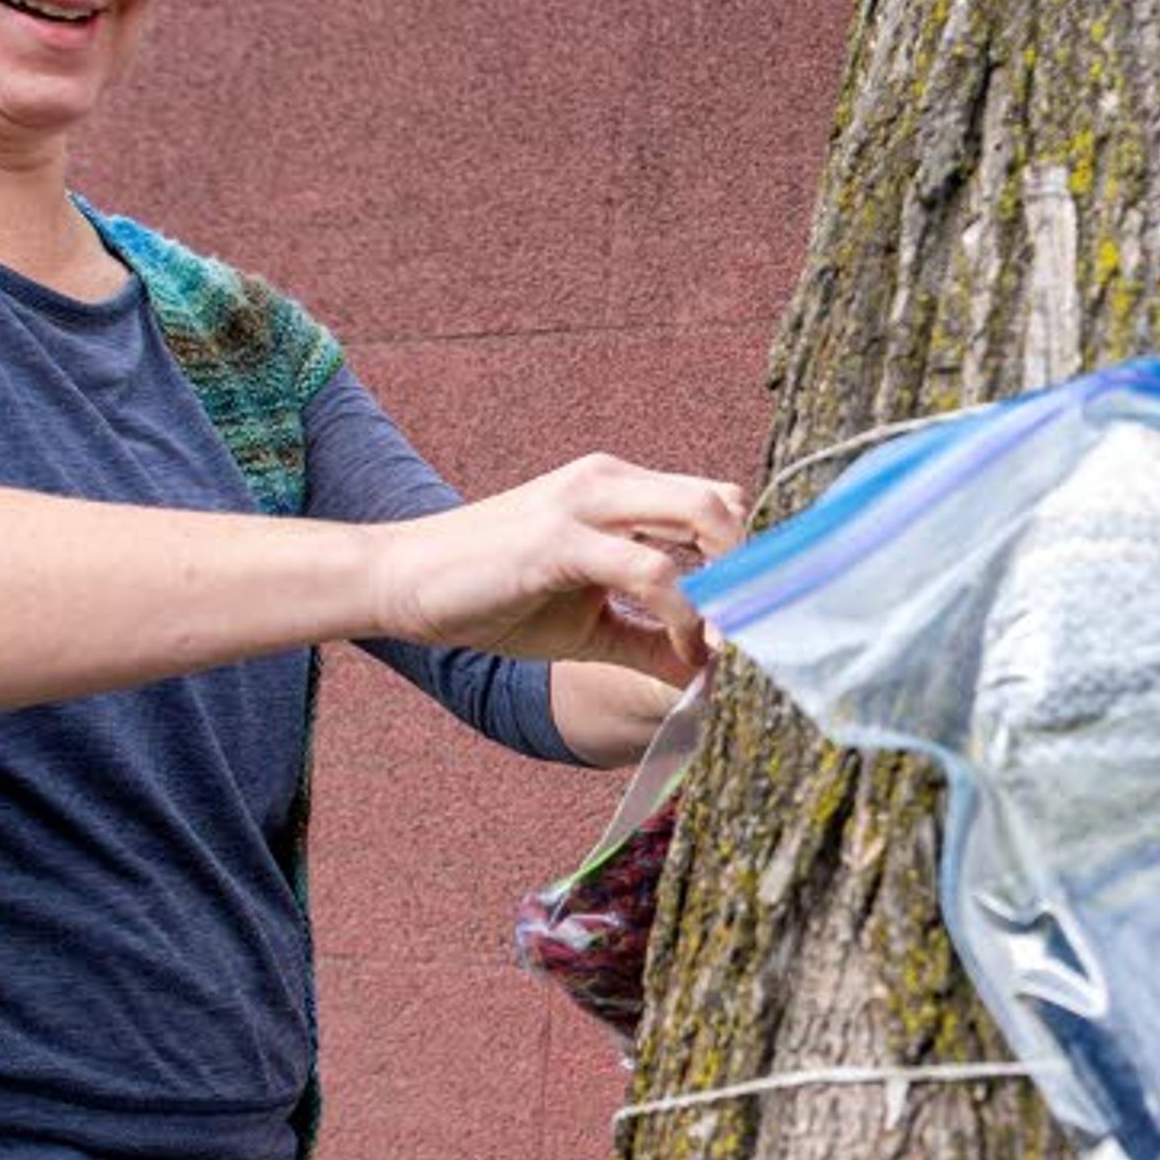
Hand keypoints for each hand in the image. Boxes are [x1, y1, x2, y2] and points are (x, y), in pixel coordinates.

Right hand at [368, 454, 749, 684]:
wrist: (402, 582)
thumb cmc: (494, 597)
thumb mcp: (589, 624)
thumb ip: (651, 640)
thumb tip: (709, 678)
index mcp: (620, 489)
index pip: (715, 501)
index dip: (747, 559)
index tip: (756, 620)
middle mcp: (610, 480)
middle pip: (722, 498)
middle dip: (755, 566)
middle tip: (757, 630)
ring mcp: (585, 503)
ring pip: (702, 514)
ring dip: (732, 584)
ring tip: (730, 643)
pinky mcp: (559, 538)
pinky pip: (651, 567)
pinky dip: (684, 610)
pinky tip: (686, 650)